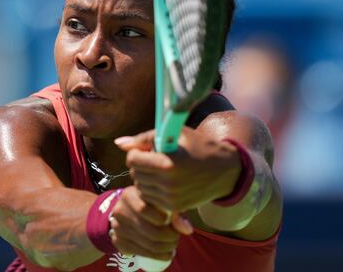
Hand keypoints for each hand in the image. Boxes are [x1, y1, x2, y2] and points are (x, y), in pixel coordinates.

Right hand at [109, 186, 192, 259]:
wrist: (129, 211)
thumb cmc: (150, 203)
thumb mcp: (161, 200)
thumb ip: (176, 211)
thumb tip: (188, 230)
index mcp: (129, 195)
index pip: (144, 210)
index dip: (163, 219)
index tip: (171, 221)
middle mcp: (119, 211)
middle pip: (150, 231)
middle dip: (170, 238)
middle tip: (176, 237)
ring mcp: (117, 228)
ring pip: (148, 245)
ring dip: (166, 248)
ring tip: (173, 244)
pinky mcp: (118, 241)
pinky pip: (141, 253)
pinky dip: (158, 256)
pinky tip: (165, 253)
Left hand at [116, 127, 240, 211]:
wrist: (224, 171)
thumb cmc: (197, 146)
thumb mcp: (174, 135)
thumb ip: (144, 138)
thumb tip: (118, 143)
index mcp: (167, 162)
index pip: (132, 159)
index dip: (137, 152)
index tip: (147, 149)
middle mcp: (168, 183)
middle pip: (135, 174)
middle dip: (141, 165)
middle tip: (155, 159)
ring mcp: (171, 198)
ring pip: (140, 187)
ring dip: (145, 178)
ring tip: (161, 170)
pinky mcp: (174, 207)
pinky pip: (150, 198)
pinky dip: (153, 190)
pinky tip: (165, 181)